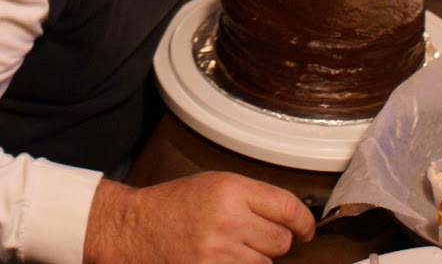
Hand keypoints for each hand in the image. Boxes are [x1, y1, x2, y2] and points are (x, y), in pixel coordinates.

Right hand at [85, 174, 313, 263]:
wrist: (135, 229)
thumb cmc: (174, 205)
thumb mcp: (214, 185)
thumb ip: (253, 198)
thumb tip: (292, 219)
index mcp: (231, 190)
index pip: (288, 208)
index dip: (304, 223)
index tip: (306, 230)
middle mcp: (228, 220)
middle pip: (281, 241)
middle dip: (273, 241)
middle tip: (254, 237)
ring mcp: (219, 253)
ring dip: (256, 260)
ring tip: (231, 249)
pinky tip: (225, 260)